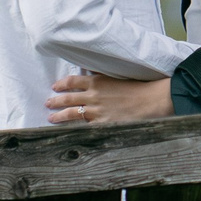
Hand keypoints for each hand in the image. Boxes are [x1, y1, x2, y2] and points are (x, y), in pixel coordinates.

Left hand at [46, 73, 173, 124]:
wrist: (152, 99)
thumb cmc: (139, 86)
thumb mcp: (117, 75)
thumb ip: (102, 75)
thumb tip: (89, 69)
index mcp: (97, 82)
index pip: (72, 82)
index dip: (61, 84)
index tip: (55, 87)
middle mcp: (93, 96)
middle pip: (68, 98)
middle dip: (55, 101)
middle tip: (48, 103)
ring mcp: (96, 111)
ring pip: (71, 113)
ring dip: (59, 116)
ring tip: (51, 118)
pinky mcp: (102, 124)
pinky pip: (84, 127)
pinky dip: (74, 128)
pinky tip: (68, 131)